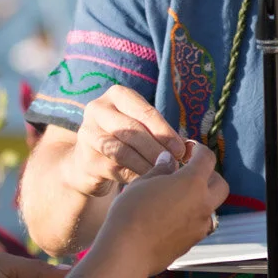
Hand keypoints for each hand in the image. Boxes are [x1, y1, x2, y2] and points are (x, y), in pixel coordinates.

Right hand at [62, 86, 188, 197]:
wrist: (89, 163)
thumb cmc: (126, 142)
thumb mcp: (143, 130)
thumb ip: (163, 135)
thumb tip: (190, 150)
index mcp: (117, 95)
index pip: (145, 111)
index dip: (165, 132)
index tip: (182, 151)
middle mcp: (98, 109)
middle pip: (133, 130)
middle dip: (157, 149)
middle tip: (175, 164)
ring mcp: (88, 134)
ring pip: (123, 150)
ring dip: (147, 164)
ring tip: (164, 174)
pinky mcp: (86, 160)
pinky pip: (115, 168)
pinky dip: (134, 175)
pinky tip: (148, 182)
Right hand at [101, 141, 228, 274]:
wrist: (127, 252)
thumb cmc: (130, 212)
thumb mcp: (142, 183)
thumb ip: (160, 169)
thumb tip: (169, 160)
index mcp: (193, 182)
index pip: (207, 158)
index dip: (199, 150)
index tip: (189, 149)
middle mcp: (203, 204)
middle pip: (220, 184)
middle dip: (209, 176)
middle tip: (190, 172)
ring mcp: (200, 226)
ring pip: (211, 207)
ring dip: (201, 199)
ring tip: (178, 197)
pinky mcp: (192, 242)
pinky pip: (199, 225)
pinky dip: (192, 217)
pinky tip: (172, 217)